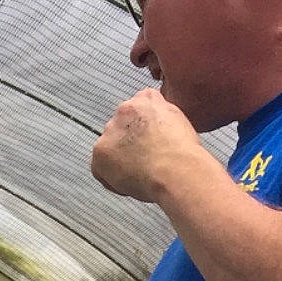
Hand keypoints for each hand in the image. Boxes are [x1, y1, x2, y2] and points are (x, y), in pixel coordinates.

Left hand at [92, 88, 203, 202]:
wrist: (175, 170)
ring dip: (119, 160)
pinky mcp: (100, 153)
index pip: (135, 111)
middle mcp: (123, 110)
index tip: (148, 142)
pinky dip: (111, 179)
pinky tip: (129, 182)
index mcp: (144, 98)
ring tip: (139, 172)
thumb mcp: (176, 117)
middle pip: (120, 129)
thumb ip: (159, 111)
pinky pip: (100, 169)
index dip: (141, 131)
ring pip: (109, 148)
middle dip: (128, 144)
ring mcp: (109, 131)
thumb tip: (153, 114)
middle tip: (144, 160)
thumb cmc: (182, 151)